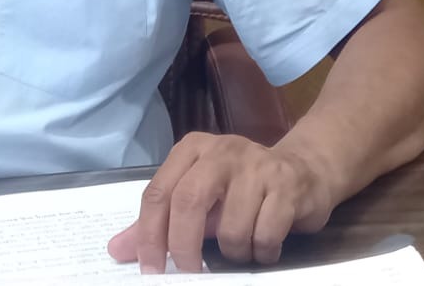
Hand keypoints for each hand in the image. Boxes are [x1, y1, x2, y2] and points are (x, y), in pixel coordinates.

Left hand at [107, 132, 334, 271]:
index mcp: (191, 150)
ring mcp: (256, 166)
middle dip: (184, 247)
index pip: (158, 193)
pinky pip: (264, 235)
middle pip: (188, 202)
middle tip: (189, 274)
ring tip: (243, 247)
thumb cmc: (241, 188)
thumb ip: (158, 223)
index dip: (149, 236)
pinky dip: (262, 252)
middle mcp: (221, 151)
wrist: (305, 170)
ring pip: (230, 227)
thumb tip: (118, 251)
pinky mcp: (286, 185)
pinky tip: (266, 246)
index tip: (150, 270)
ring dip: (234, 253)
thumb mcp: (197, 197)